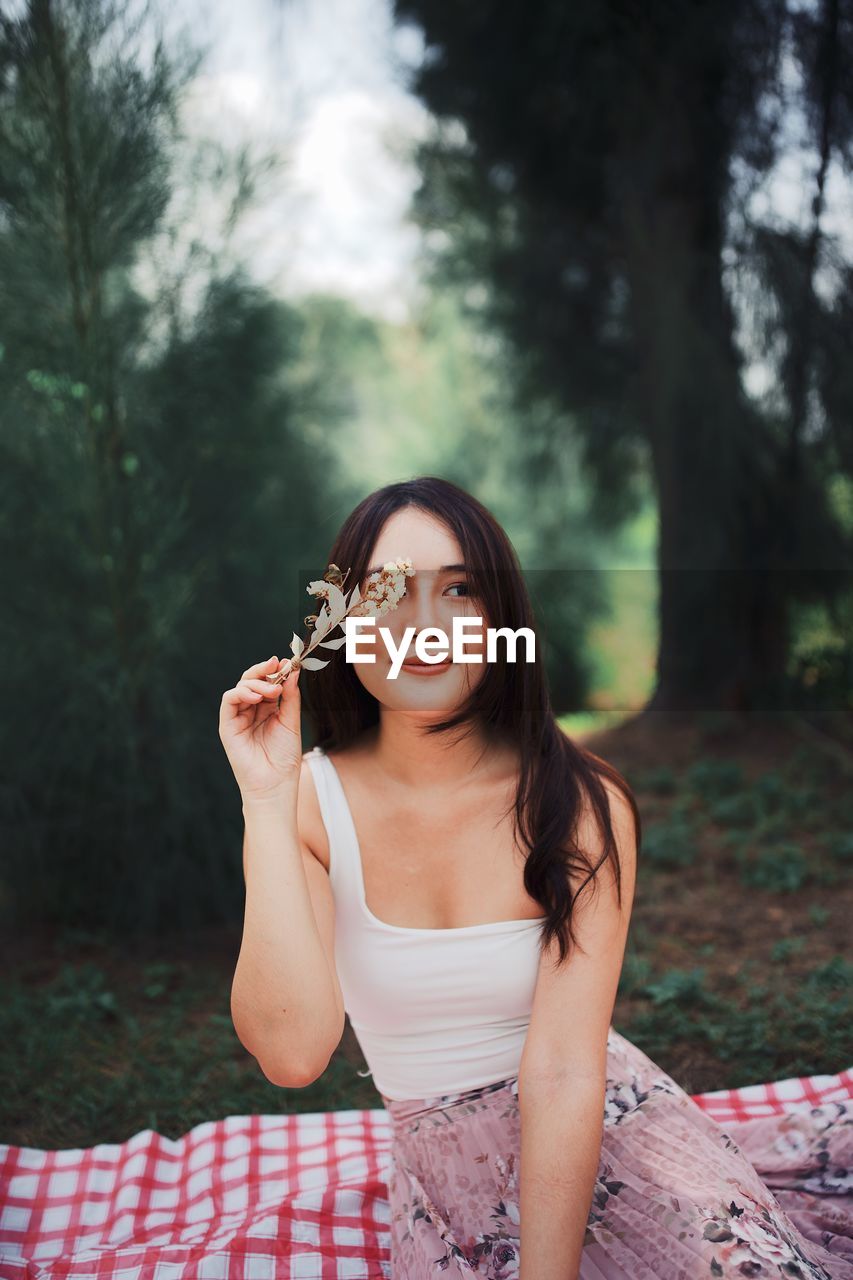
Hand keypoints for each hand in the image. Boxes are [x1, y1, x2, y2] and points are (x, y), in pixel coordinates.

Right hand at [219, 655, 301, 802]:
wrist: (275, 785)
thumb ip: (290, 697)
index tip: (289, 662)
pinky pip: (228, 701)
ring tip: (272, 689)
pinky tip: (257, 696)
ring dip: (256, 682)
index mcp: (267, 710)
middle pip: (251, 681)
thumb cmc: (284, 759)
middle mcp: (251, 711)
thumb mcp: (291, 722)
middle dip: (264, 670)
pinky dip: (241, 693)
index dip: (276, 671)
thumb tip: (293, 670)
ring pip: (240, 687)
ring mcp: (238, 718)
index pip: (267, 683)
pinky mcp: (227, 726)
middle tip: (278, 665)